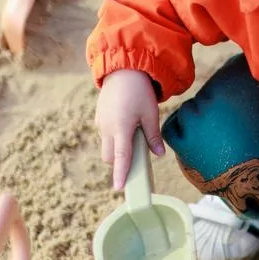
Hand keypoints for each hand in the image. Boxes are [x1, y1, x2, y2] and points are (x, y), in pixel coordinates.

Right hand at [95, 68, 163, 189]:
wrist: (123, 71)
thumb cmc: (139, 92)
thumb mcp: (151, 114)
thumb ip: (153, 136)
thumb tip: (159, 154)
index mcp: (121, 128)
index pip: (121, 157)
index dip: (121, 174)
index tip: (119, 188)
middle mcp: (107, 128)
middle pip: (110, 157)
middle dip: (120, 163)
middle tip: (136, 161)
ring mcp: (101, 123)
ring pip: (107, 147)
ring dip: (117, 150)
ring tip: (134, 139)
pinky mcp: (99, 118)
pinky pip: (105, 135)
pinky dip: (115, 139)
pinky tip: (127, 127)